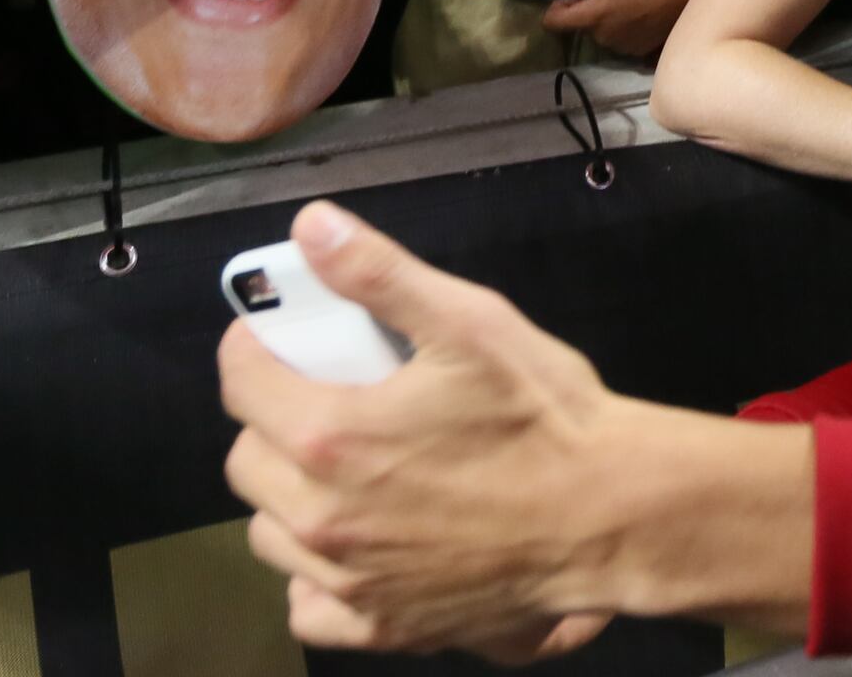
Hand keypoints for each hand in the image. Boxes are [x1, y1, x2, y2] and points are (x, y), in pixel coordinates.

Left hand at [223, 202, 629, 659]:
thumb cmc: (543, 416)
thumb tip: (311, 226)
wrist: (610, 515)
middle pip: (247, 460)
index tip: (278, 336)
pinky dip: (317, 575)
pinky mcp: (380, 626)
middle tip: (326, 396)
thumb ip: (380, 274)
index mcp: (330, 436)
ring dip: (289, 496)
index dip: (254, 346)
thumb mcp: (470, 323)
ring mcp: (348, 580)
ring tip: (342, 471)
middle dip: (273, 419)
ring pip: (270, 533)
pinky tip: (356, 545)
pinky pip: (309, 605)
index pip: (241, 382)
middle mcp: (321, 518)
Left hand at [541, 0, 727, 58]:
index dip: (555, 8)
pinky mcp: (640, 51)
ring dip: (606, 20)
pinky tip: (640, 13)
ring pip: (601, 33)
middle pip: (581, 26)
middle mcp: (603, 38)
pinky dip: (623, 28)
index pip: (553, 23)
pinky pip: (620, 40)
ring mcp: (622, 48)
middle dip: (588, 9)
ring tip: (628, 0)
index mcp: (592, 17)